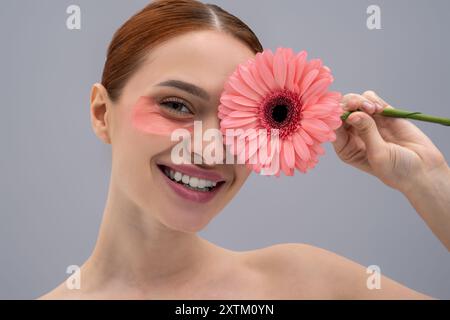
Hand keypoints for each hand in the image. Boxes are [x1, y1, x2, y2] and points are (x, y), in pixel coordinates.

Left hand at [332, 90, 447, 193]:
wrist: (423, 169)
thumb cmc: (396, 170)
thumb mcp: (378, 154)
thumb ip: (366, 132)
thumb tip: (353, 114)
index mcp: (346, 147)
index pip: (333, 128)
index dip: (334, 118)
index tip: (342, 113)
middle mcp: (353, 134)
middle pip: (342, 111)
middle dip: (348, 105)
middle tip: (357, 105)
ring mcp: (368, 122)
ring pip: (355, 102)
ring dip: (361, 101)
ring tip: (373, 110)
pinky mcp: (382, 114)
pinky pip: (370, 98)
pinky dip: (372, 99)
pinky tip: (379, 108)